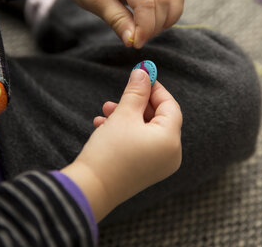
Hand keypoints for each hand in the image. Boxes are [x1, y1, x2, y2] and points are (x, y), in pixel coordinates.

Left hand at [36, 0, 185, 47]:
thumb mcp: (95, 1)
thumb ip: (117, 20)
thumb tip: (133, 41)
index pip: (147, 1)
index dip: (145, 27)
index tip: (136, 44)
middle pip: (163, 1)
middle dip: (153, 26)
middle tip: (136, 40)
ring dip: (165, 19)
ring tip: (145, 31)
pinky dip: (169, 12)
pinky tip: (153, 23)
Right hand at [61, 69, 182, 221]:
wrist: (90, 189)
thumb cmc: (109, 151)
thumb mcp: (123, 115)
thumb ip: (136, 91)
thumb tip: (144, 71)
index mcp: (171, 140)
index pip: (170, 106)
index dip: (155, 88)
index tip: (142, 74)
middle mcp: (171, 154)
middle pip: (159, 118)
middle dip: (137, 103)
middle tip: (120, 94)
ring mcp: (160, 165)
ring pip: (147, 130)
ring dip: (128, 117)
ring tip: (105, 109)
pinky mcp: (147, 171)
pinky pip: (142, 144)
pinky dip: (127, 132)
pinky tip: (103, 125)